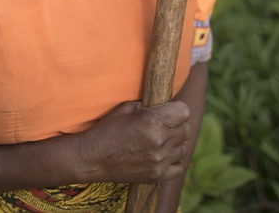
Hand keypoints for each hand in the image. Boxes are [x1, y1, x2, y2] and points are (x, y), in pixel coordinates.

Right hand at [76, 100, 191, 184]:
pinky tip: (160, 155)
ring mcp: (159, 161)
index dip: (177, 109)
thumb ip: (149, 105)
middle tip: (163, 126)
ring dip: (174, 144)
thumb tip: (164, 103)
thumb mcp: (126, 108)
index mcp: (153, 121)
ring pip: (183, 148)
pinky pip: (178, 166)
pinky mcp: (156, 176)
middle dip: (176, 125)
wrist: (92, 158)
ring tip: (158, 141)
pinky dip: (172, 161)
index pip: (184, 111)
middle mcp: (159, 141)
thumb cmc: (107, 129)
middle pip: (186, 130)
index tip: (169, 111)